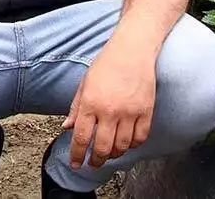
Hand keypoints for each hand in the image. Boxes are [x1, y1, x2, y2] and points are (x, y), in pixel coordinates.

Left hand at [62, 37, 156, 168]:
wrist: (133, 50)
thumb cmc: (107, 64)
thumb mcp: (85, 83)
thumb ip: (76, 107)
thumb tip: (67, 127)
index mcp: (90, 103)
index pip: (81, 138)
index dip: (76, 155)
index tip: (75, 163)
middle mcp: (109, 110)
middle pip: (102, 148)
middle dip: (95, 160)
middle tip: (92, 163)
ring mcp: (129, 112)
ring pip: (122, 147)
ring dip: (113, 154)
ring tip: (108, 153)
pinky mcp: (146, 111)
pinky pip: (139, 138)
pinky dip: (132, 145)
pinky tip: (126, 142)